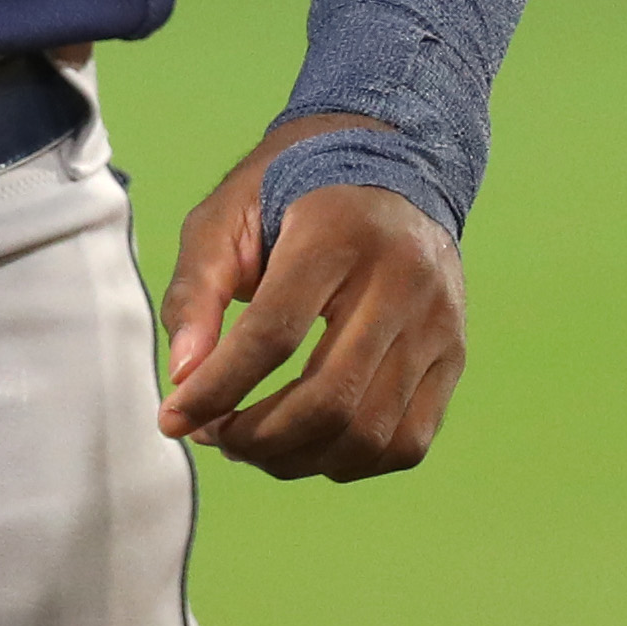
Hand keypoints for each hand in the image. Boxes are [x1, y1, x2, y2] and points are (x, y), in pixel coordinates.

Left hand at [154, 112, 468, 482]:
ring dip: (298, 459)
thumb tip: (184, 376)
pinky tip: (306, 444)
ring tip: (250, 444)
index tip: (172, 417)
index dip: (218, 388)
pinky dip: (348, 462)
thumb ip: (197, 291)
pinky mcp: (453, 354)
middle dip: (256, 436)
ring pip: (370, 432)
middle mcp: (402, 277)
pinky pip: (407, 441)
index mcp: (337, 231)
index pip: (275, 333)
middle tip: (213, 436)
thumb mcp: (225, 215)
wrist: (388, 163)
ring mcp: (437, 321)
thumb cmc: (290, 193)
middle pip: (330, 396)